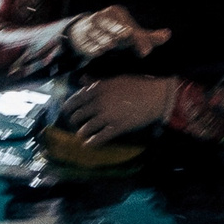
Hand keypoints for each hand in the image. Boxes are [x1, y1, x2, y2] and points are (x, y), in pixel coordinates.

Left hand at [60, 76, 178, 145]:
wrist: (156, 95)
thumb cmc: (137, 84)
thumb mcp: (114, 78)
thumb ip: (96, 81)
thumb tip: (81, 80)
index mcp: (97, 89)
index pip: (75, 99)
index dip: (68, 107)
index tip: (66, 111)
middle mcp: (99, 103)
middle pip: (78, 115)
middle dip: (74, 121)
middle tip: (76, 124)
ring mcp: (107, 116)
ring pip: (86, 128)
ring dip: (81, 133)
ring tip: (81, 135)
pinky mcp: (117, 127)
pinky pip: (100, 137)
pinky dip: (92, 142)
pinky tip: (88, 145)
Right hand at [68, 7, 170, 61]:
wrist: (84, 31)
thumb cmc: (114, 33)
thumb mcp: (132, 34)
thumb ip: (150, 37)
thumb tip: (168, 34)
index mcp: (117, 13)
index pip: (130, 27)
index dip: (139, 40)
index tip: (145, 52)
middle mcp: (104, 16)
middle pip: (114, 28)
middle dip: (118, 33)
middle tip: (123, 37)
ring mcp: (91, 26)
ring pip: (100, 35)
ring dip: (105, 40)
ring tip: (108, 46)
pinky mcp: (82, 36)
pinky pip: (88, 43)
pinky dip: (93, 47)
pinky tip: (97, 52)